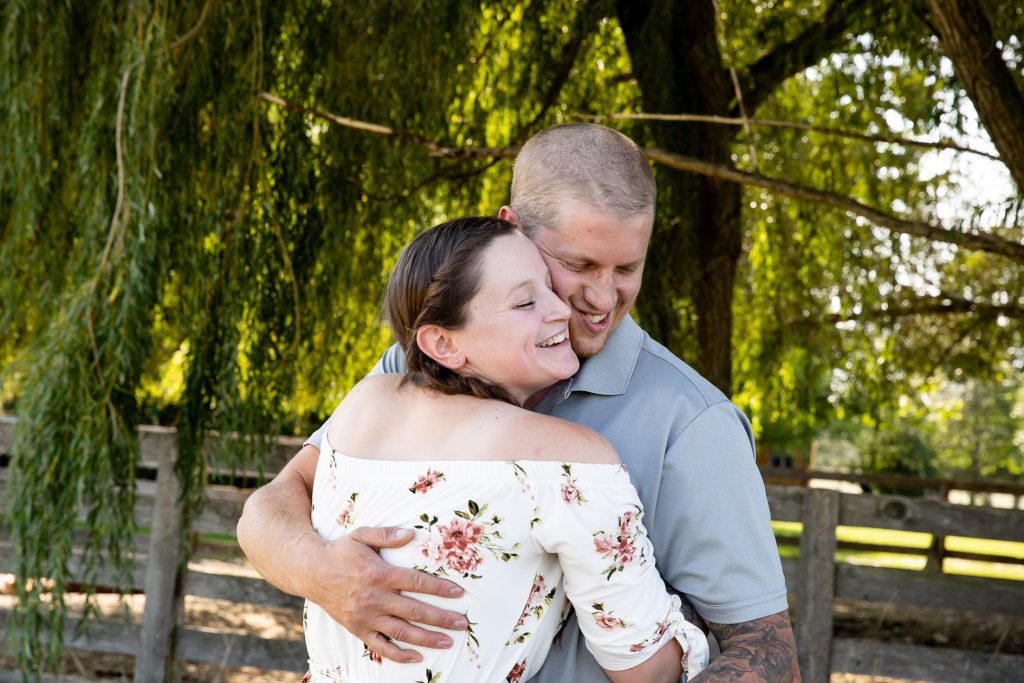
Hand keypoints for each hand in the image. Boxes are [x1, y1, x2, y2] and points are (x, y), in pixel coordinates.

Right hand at [311, 525, 469, 663]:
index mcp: (380, 574)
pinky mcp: (357, 628)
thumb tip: (411, 534)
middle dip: (441, 618)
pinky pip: (380, 646)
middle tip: (462, 623)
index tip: (459, 594)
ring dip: (427, 638)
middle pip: (415, 611)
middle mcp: (375, 598)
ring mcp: (366, 616)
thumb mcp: (361, 535)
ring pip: (401, 631)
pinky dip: (399, 654)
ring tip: (448, 641)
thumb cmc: (340, 551)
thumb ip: (387, 534)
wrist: (310, 571)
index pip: (416, 583)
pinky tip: (417, 657)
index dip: (439, 589)